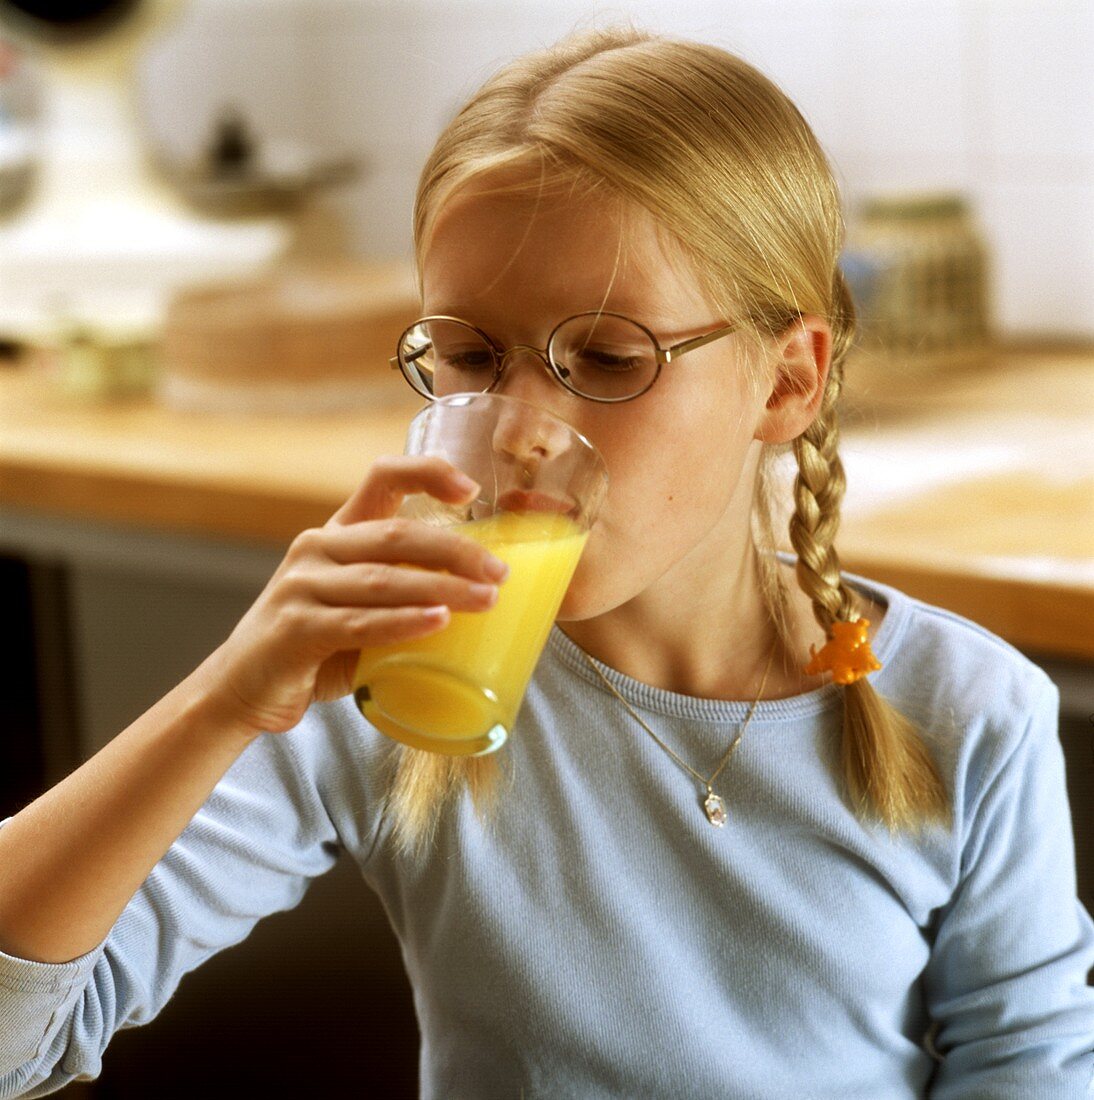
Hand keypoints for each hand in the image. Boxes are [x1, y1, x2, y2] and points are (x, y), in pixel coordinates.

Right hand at [206, 455, 508, 735]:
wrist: (243, 690)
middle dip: (456, 551)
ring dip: (441, 588)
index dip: (427, 473)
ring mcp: (301, 586)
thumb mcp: (359, 608)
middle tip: (499, 574)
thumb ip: (402, 595)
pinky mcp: (294, 629)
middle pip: (396, 535)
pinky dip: (402, 622)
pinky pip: (359, 622)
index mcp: (337, 535)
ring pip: (384, 579)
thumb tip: (482, 599)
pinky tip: (437, 623)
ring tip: (486, 599)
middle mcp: (317, 549)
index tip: (471, 489)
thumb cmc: (316, 648)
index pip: (382, 479)